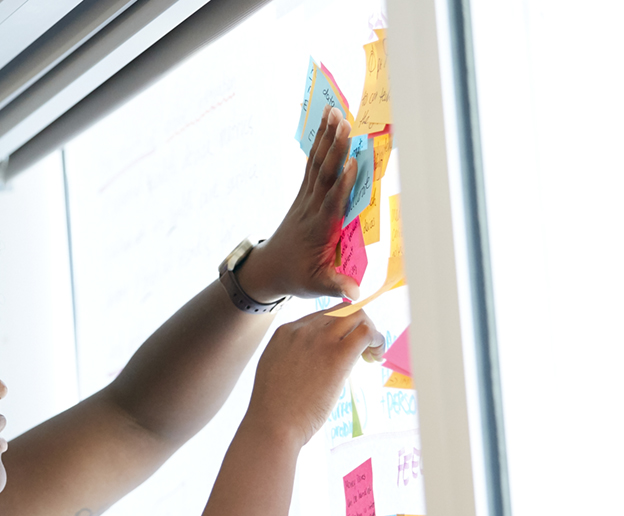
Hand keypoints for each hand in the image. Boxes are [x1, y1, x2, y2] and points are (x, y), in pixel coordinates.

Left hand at [237, 106, 361, 302]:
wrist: (269, 269)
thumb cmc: (297, 277)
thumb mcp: (317, 286)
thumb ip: (336, 286)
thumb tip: (354, 294)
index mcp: (319, 230)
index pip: (332, 204)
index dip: (342, 184)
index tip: (354, 162)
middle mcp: (311, 210)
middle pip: (323, 176)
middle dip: (335, 150)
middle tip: (345, 124)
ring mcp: (305, 199)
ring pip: (316, 165)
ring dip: (326, 139)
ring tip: (335, 113)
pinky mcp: (303, 195)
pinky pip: (312, 165)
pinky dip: (319, 144)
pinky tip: (327, 124)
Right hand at [247, 306, 382, 446]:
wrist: (273, 424)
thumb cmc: (275, 409)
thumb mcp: (276, 370)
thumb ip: (294, 358)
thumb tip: (316, 361)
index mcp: (287, 332)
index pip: (322, 317)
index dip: (340, 330)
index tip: (346, 350)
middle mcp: (303, 330)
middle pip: (342, 310)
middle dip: (358, 325)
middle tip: (363, 350)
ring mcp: (320, 340)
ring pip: (357, 315)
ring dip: (371, 331)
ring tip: (371, 355)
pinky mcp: (337, 355)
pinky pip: (366, 333)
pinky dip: (377, 340)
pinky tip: (375, 358)